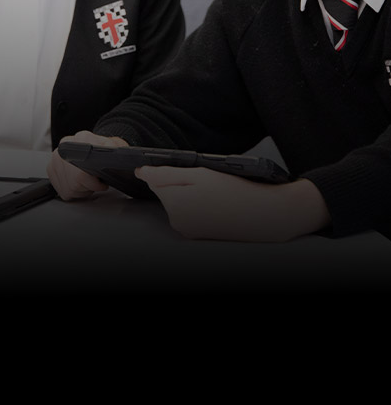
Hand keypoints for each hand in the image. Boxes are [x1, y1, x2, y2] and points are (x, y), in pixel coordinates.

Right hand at [48, 130, 127, 200]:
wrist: (96, 144)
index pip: (82, 174)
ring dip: (81, 190)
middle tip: (96, 180)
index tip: (101, 183)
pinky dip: (73, 191)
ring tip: (88, 180)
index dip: (94, 183)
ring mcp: (55, 157)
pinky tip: (79, 182)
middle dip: (89, 187)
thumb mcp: (117, 147)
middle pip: (74, 184)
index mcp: (82, 138)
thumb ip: (118, 152)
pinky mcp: (51, 168)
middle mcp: (64, 146)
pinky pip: (62, 191)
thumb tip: (119, 159)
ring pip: (68, 189)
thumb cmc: (106, 148)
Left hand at [135, 166, 330, 241]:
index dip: (168, 169)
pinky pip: (189, 212)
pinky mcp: (197, 234)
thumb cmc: (234, 191)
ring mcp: (186, 229)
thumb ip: (166, 173)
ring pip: (177, 201)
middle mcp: (175, 220)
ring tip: (215, 192)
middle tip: (208, 180)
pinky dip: (198, 205)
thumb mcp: (200, 174)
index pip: (154, 179)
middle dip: (180, 182)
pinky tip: (216, 202)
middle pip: (166, 191)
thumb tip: (141, 173)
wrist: (263, 215)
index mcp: (173, 203)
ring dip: (189, 193)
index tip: (186, 169)